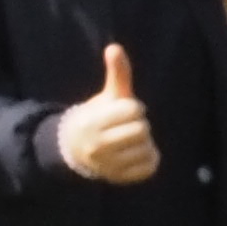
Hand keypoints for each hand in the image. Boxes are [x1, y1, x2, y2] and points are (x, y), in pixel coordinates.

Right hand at [59, 44, 160, 184]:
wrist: (76, 149)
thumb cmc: (99, 116)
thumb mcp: (107, 95)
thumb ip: (117, 73)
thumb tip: (115, 47)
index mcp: (94, 122)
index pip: (134, 110)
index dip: (133, 108)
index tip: (124, 112)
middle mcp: (98, 146)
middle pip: (142, 129)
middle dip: (139, 124)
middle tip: (127, 127)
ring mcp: (108, 166)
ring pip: (147, 148)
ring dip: (144, 142)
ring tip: (129, 140)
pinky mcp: (120, 178)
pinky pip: (150, 166)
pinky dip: (149, 158)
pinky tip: (135, 153)